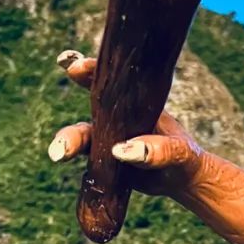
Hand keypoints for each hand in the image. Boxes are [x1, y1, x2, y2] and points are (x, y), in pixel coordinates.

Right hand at [47, 50, 200, 191]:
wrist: (183, 178)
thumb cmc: (185, 157)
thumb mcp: (180, 152)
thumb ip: (157, 150)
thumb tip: (121, 151)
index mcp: (136, 105)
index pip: (111, 82)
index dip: (89, 70)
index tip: (72, 66)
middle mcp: (117, 119)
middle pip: (88, 117)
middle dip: (71, 129)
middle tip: (60, 149)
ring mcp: (109, 140)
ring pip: (82, 139)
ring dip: (68, 144)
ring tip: (57, 155)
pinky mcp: (106, 162)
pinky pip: (88, 163)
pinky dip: (77, 167)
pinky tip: (64, 168)